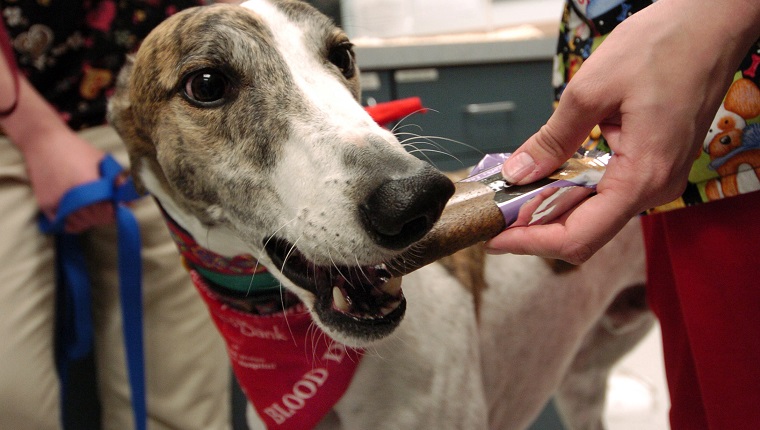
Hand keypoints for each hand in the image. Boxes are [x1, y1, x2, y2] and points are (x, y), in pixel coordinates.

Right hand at [23, 131, 115, 233]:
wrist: (44, 143)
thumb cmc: (77, 150)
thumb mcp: (103, 161)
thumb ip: (118, 181)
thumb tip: (131, 201)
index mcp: (88, 184)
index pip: (107, 210)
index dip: (115, 211)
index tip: (118, 207)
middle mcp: (71, 196)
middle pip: (95, 218)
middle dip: (106, 215)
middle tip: (109, 209)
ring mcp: (57, 202)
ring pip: (80, 223)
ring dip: (91, 220)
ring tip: (96, 210)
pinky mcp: (46, 205)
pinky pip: (64, 223)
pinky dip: (75, 223)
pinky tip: (82, 217)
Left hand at [485, 0, 759, 262]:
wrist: (713, 24)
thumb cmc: (666, 45)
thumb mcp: (591, 90)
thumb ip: (553, 139)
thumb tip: (518, 172)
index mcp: (641, 177)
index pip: (578, 237)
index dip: (531, 243)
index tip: (496, 238)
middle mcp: (655, 188)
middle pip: (585, 233)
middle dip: (536, 229)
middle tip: (497, 216)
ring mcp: (658, 178)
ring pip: (595, 215)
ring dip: (552, 210)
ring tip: (513, 198)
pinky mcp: (655, 164)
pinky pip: (608, 193)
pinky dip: (573, 191)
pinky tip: (546, 178)